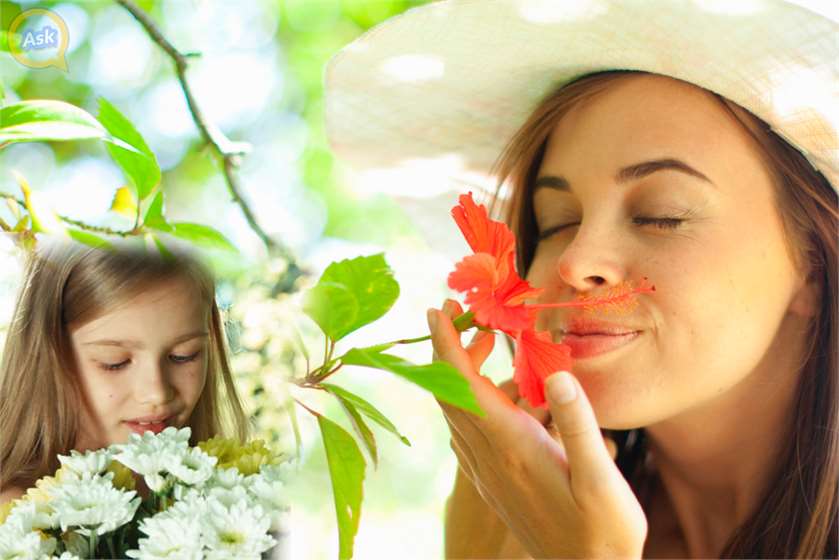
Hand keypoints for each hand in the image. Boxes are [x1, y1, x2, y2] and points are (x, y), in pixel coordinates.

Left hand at [429, 299, 647, 558]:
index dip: (447, 344)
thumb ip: (579, 425)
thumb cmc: (602, 530)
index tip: (437, 308)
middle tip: (465, 315)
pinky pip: (463, 432)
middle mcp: (488, 457)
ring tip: (483, 345)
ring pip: (455, 412)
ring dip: (457, 373)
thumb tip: (556, 375)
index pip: (463, 385)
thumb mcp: (601, 478)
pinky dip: (465, 400)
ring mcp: (486, 472)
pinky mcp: (491, 482)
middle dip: (448, 348)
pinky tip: (488, 395)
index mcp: (511, 447)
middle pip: (450, 393)